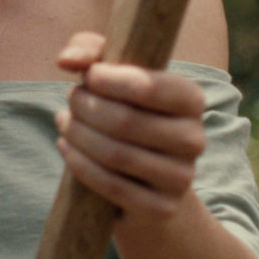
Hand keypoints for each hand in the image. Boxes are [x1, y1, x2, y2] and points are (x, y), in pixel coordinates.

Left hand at [54, 32, 206, 225]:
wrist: (141, 171)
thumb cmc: (122, 103)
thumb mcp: (108, 69)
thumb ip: (88, 50)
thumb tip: (65, 60)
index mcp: (190, 98)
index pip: (149, 86)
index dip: (108, 80)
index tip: (86, 76)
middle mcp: (194, 138)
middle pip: (125, 121)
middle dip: (85, 107)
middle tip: (70, 100)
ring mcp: (181, 177)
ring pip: (116, 154)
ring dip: (78, 134)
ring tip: (64, 121)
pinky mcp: (162, 209)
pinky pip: (112, 187)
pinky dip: (80, 164)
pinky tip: (66, 147)